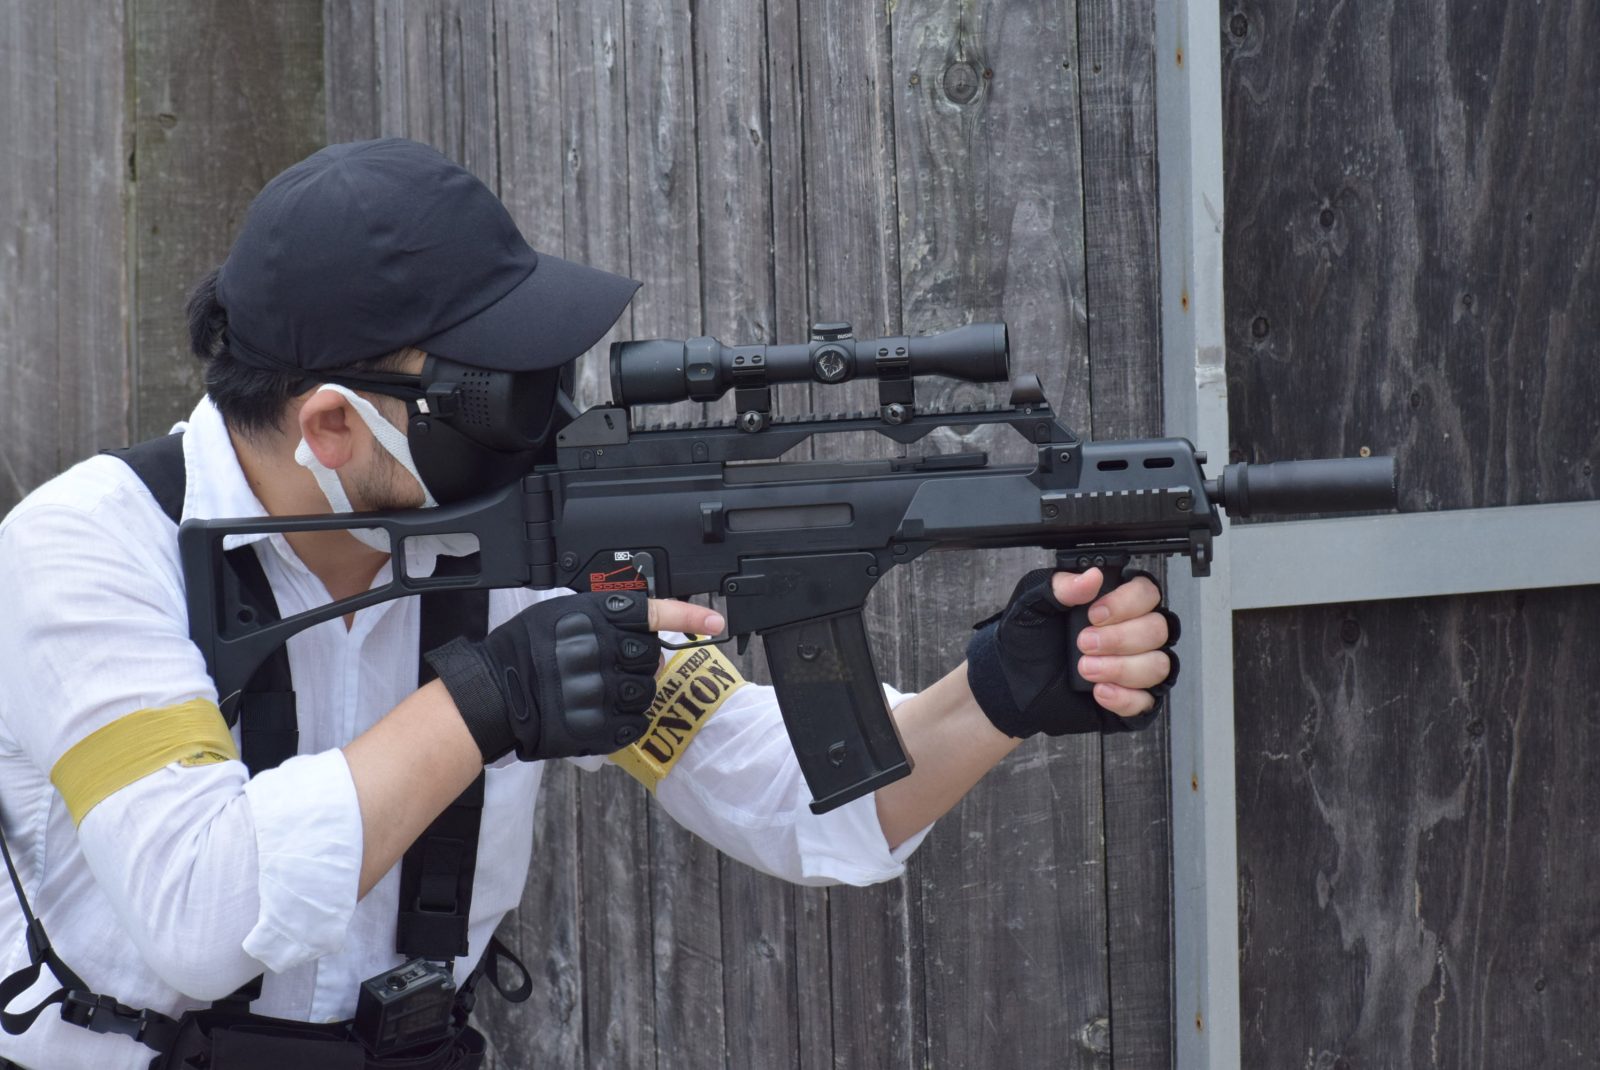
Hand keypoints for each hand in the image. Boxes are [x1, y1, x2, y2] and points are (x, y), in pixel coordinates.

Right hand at [425, 593, 723, 761]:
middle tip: (615, 667)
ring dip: (633, 693)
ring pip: (647, 693)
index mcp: (597, 618)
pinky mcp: (601, 725)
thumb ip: (603, 616)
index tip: (716, 621)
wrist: (494, 694)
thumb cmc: (522, 649)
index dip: (689, 616)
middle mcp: (606, 650)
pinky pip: (635, 723)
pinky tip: (602, 713)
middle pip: (653, 658)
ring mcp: (605, 690)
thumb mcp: (560, 613)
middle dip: (641, 663)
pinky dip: (626, 721)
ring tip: (602, 692)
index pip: (655, 611)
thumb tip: (641, 625)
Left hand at [965, 567, 1178, 737]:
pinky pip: (1148, 701)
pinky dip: (1125, 698)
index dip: (1127, 603)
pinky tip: (1099, 691)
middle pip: (1158, 629)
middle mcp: (1132, 633)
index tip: (1095, 615)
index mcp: (1115, 603)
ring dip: (1122, 668)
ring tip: (1086, 669)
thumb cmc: (1027, 641)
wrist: (1013, 684)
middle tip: (1084, 644)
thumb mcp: (1033, 606)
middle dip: (1120, 639)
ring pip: (1158, 665)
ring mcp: (1135, 667)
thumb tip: (1090, 577)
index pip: (1147, 593)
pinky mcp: (1131, 700)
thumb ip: (1060, 587)